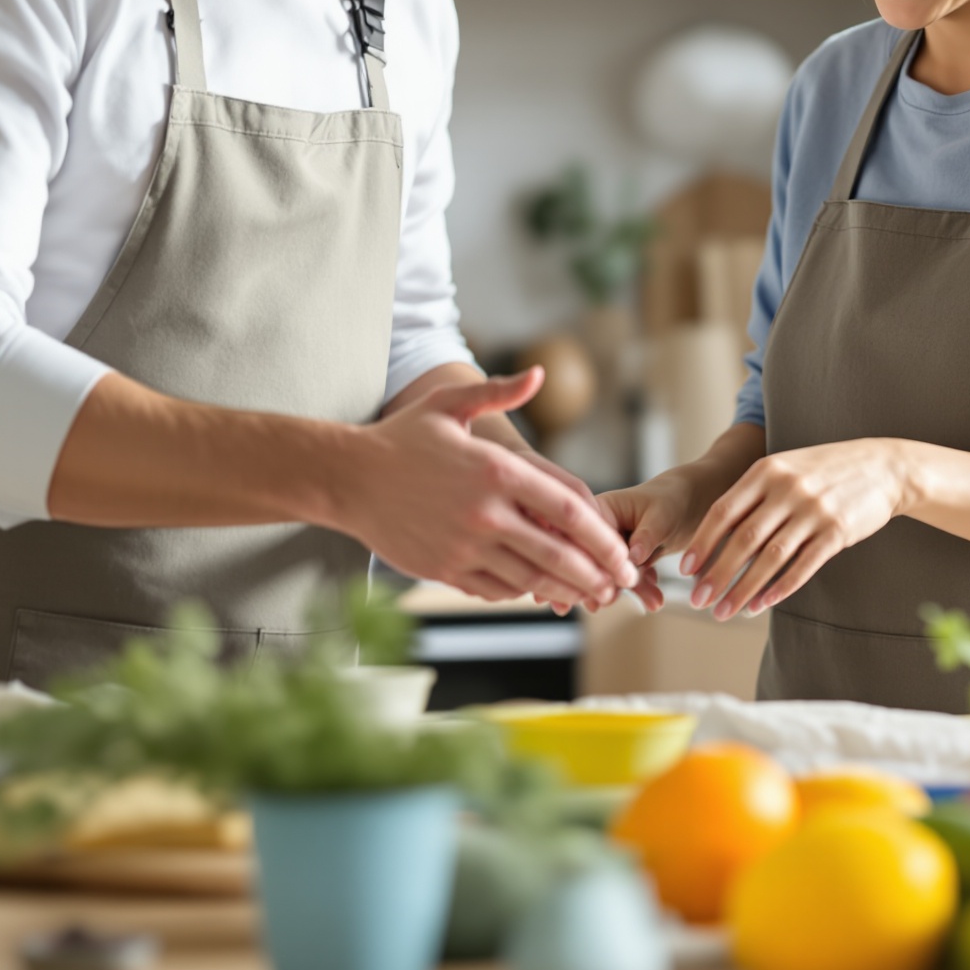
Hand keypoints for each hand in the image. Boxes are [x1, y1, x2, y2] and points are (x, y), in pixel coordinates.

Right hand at [348, 369, 637, 608]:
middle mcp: (485, 512)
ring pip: (530, 577)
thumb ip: (499, 392)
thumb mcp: (450, 404)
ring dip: (565, 589)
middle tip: (620, 585)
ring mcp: (464, 546)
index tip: (622, 552)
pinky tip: (538, 588)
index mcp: (496, 471)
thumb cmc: (401, 437)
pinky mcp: (444, 569)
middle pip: (557, 553)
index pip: (567, 509)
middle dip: (596, 573)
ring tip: (590, 595)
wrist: (347, 478)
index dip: (602, 536)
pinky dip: (522, 591)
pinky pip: (495, 589)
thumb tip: (541, 374)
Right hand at [596, 471, 705, 612]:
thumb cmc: (673, 500)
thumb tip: (632, 558)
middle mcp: (600, 528)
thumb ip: (646, 536)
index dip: (592, 565)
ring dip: (630, 591)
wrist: (690, 503)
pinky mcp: (623, 560)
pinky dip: (640, 589)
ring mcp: (611, 545)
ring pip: (610, 575)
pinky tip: (655, 595)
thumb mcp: (661, 515)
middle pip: (593, 561)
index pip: (586, 540)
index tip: (608, 588)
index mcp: (601, 509)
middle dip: (609, 584)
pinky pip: (625, 579)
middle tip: (619, 601)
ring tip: (655, 602)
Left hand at [682, 439, 915, 619]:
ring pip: (770, 558)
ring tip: (726, 611)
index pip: (723, 511)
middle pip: (743, 539)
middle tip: (699, 600)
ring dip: (744, 589)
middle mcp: (787, 488)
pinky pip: (802, 566)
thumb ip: (754, 495)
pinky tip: (763, 604)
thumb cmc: (824, 471)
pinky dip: (780, 588)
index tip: (687, 569)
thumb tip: (715, 534)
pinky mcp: (837, 531)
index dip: (703, 542)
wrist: (882, 466)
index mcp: (767, 470)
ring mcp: (813, 510)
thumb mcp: (785, 468)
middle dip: (717, 573)